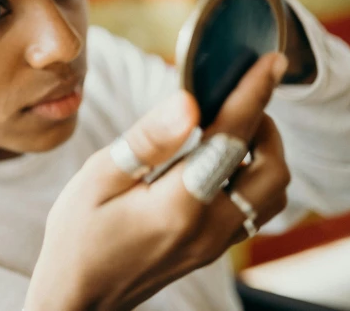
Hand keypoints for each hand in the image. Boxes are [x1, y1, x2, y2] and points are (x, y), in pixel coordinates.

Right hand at [24, 54, 290, 310]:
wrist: (78, 298)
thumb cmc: (78, 237)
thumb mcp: (98, 179)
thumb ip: (147, 140)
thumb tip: (187, 102)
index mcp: (179, 204)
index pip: (231, 139)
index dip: (254, 94)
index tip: (271, 63)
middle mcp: (208, 228)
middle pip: (271, 170)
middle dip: (266, 126)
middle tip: (235, 101)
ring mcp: (214, 244)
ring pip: (271, 195)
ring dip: (264, 154)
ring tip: (229, 130)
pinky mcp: (210, 251)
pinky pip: (254, 210)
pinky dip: (251, 177)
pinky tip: (218, 163)